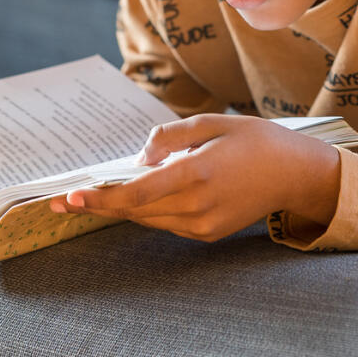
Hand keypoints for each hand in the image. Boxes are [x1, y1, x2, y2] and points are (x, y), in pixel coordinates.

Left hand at [48, 114, 341, 242]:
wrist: (295, 174)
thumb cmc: (256, 141)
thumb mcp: (213, 122)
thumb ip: (171, 136)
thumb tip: (140, 156)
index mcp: (198, 173)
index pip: (137, 192)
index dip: (101, 197)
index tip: (71, 196)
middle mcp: (198, 206)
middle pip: (135, 209)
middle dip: (99, 203)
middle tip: (62, 200)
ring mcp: (203, 225)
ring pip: (148, 218)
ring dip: (123, 205)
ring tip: (96, 193)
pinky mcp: (208, 234)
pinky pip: (167, 222)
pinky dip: (150, 209)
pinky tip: (145, 194)